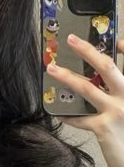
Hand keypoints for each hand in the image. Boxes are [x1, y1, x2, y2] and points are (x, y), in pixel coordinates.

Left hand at [46, 34, 123, 166]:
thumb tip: (99, 82)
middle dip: (87, 51)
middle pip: (107, 67)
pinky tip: (60, 113)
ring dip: (66, 76)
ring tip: (50, 69)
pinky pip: (78, 117)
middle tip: (70, 40)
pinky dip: (67, 115)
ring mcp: (118, 112)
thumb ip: (120, 95)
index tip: (114, 39)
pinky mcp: (103, 128)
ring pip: (87, 88)